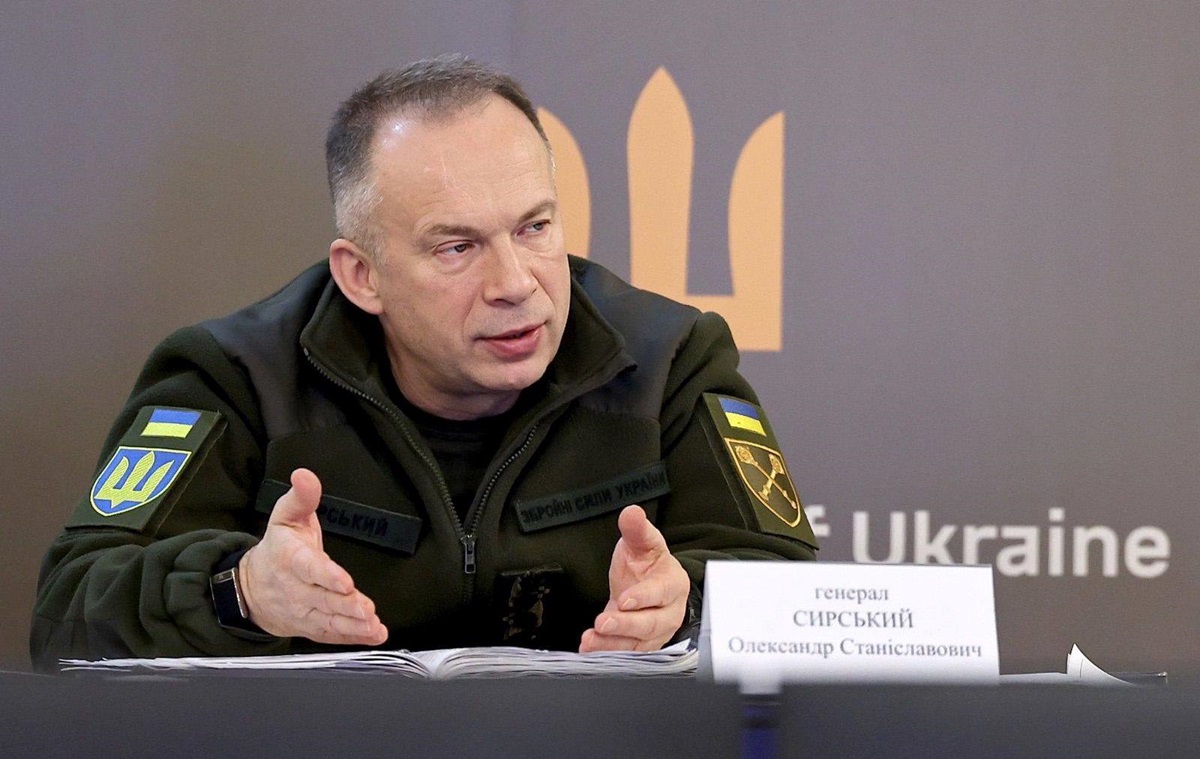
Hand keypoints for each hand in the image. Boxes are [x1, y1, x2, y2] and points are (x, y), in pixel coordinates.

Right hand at [238, 468, 387, 644]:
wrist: (252, 589)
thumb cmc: (278, 549)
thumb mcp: (285, 517)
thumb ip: (301, 497)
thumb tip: (305, 475)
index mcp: (290, 559)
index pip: (309, 568)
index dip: (327, 576)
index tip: (345, 582)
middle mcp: (296, 589)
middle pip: (323, 599)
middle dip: (345, 606)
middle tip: (367, 609)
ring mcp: (303, 612)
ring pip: (328, 621)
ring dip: (352, 625)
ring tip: (373, 625)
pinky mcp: (311, 627)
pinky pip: (332, 636)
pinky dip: (353, 638)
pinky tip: (374, 635)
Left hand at [579, 505, 688, 652]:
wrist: (648, 587)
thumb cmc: (648, 565)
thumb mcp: (642, 544)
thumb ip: (636, 530)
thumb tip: (631, 512)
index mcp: (673, 584)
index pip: (660, 592)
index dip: (643, 597)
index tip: (624, 600)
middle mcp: (668, 612)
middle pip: (651, 624)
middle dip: (626, 626)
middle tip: (603, 623)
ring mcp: (656, 634)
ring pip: (637, 644)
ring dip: (612, 644)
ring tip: (590, 641)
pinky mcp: (641, 647)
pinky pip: (626, 654)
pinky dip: (608, 653)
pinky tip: (590, 649)